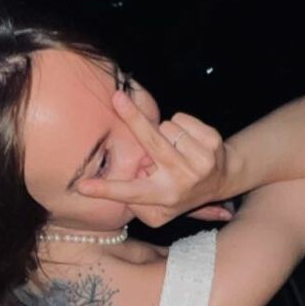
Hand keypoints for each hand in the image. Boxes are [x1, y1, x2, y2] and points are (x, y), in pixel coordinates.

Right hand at [75, 90, 233, 228]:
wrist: (222, 178)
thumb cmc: (178, 190)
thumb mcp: (157, 208)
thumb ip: (136, 200)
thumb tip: (120, 184)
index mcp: (164, 197)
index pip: (129, 193)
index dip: (104, 190)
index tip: (82, 186)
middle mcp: (182, 181)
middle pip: (151, 141)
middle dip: (132, 117)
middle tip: (117, 97)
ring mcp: (200, 161)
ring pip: (165, 127)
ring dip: (164, 132)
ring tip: (173, 148)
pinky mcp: (212, 142)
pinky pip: (181, 119)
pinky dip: (180, 125)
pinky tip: (186, 140)